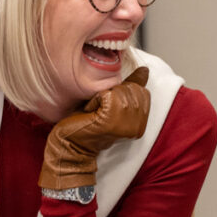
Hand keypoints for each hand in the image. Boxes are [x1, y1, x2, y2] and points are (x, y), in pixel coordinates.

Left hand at [38, 67, 150, 189]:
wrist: (72, 146)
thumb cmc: (89, 126)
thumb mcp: (115, 107)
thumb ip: (131, 91)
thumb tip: (144, 71)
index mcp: (141, 124)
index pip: (142, 91)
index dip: (123, 91)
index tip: (110, 106)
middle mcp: (138, 125)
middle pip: (131, 87)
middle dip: (114, 93)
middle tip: (102, 111)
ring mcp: (126, 120)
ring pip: (119, 89)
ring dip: (103, 96)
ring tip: (97, 112)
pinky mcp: (112, 116)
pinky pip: (106, 93)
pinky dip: (94, 99)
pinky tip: (91, 113)